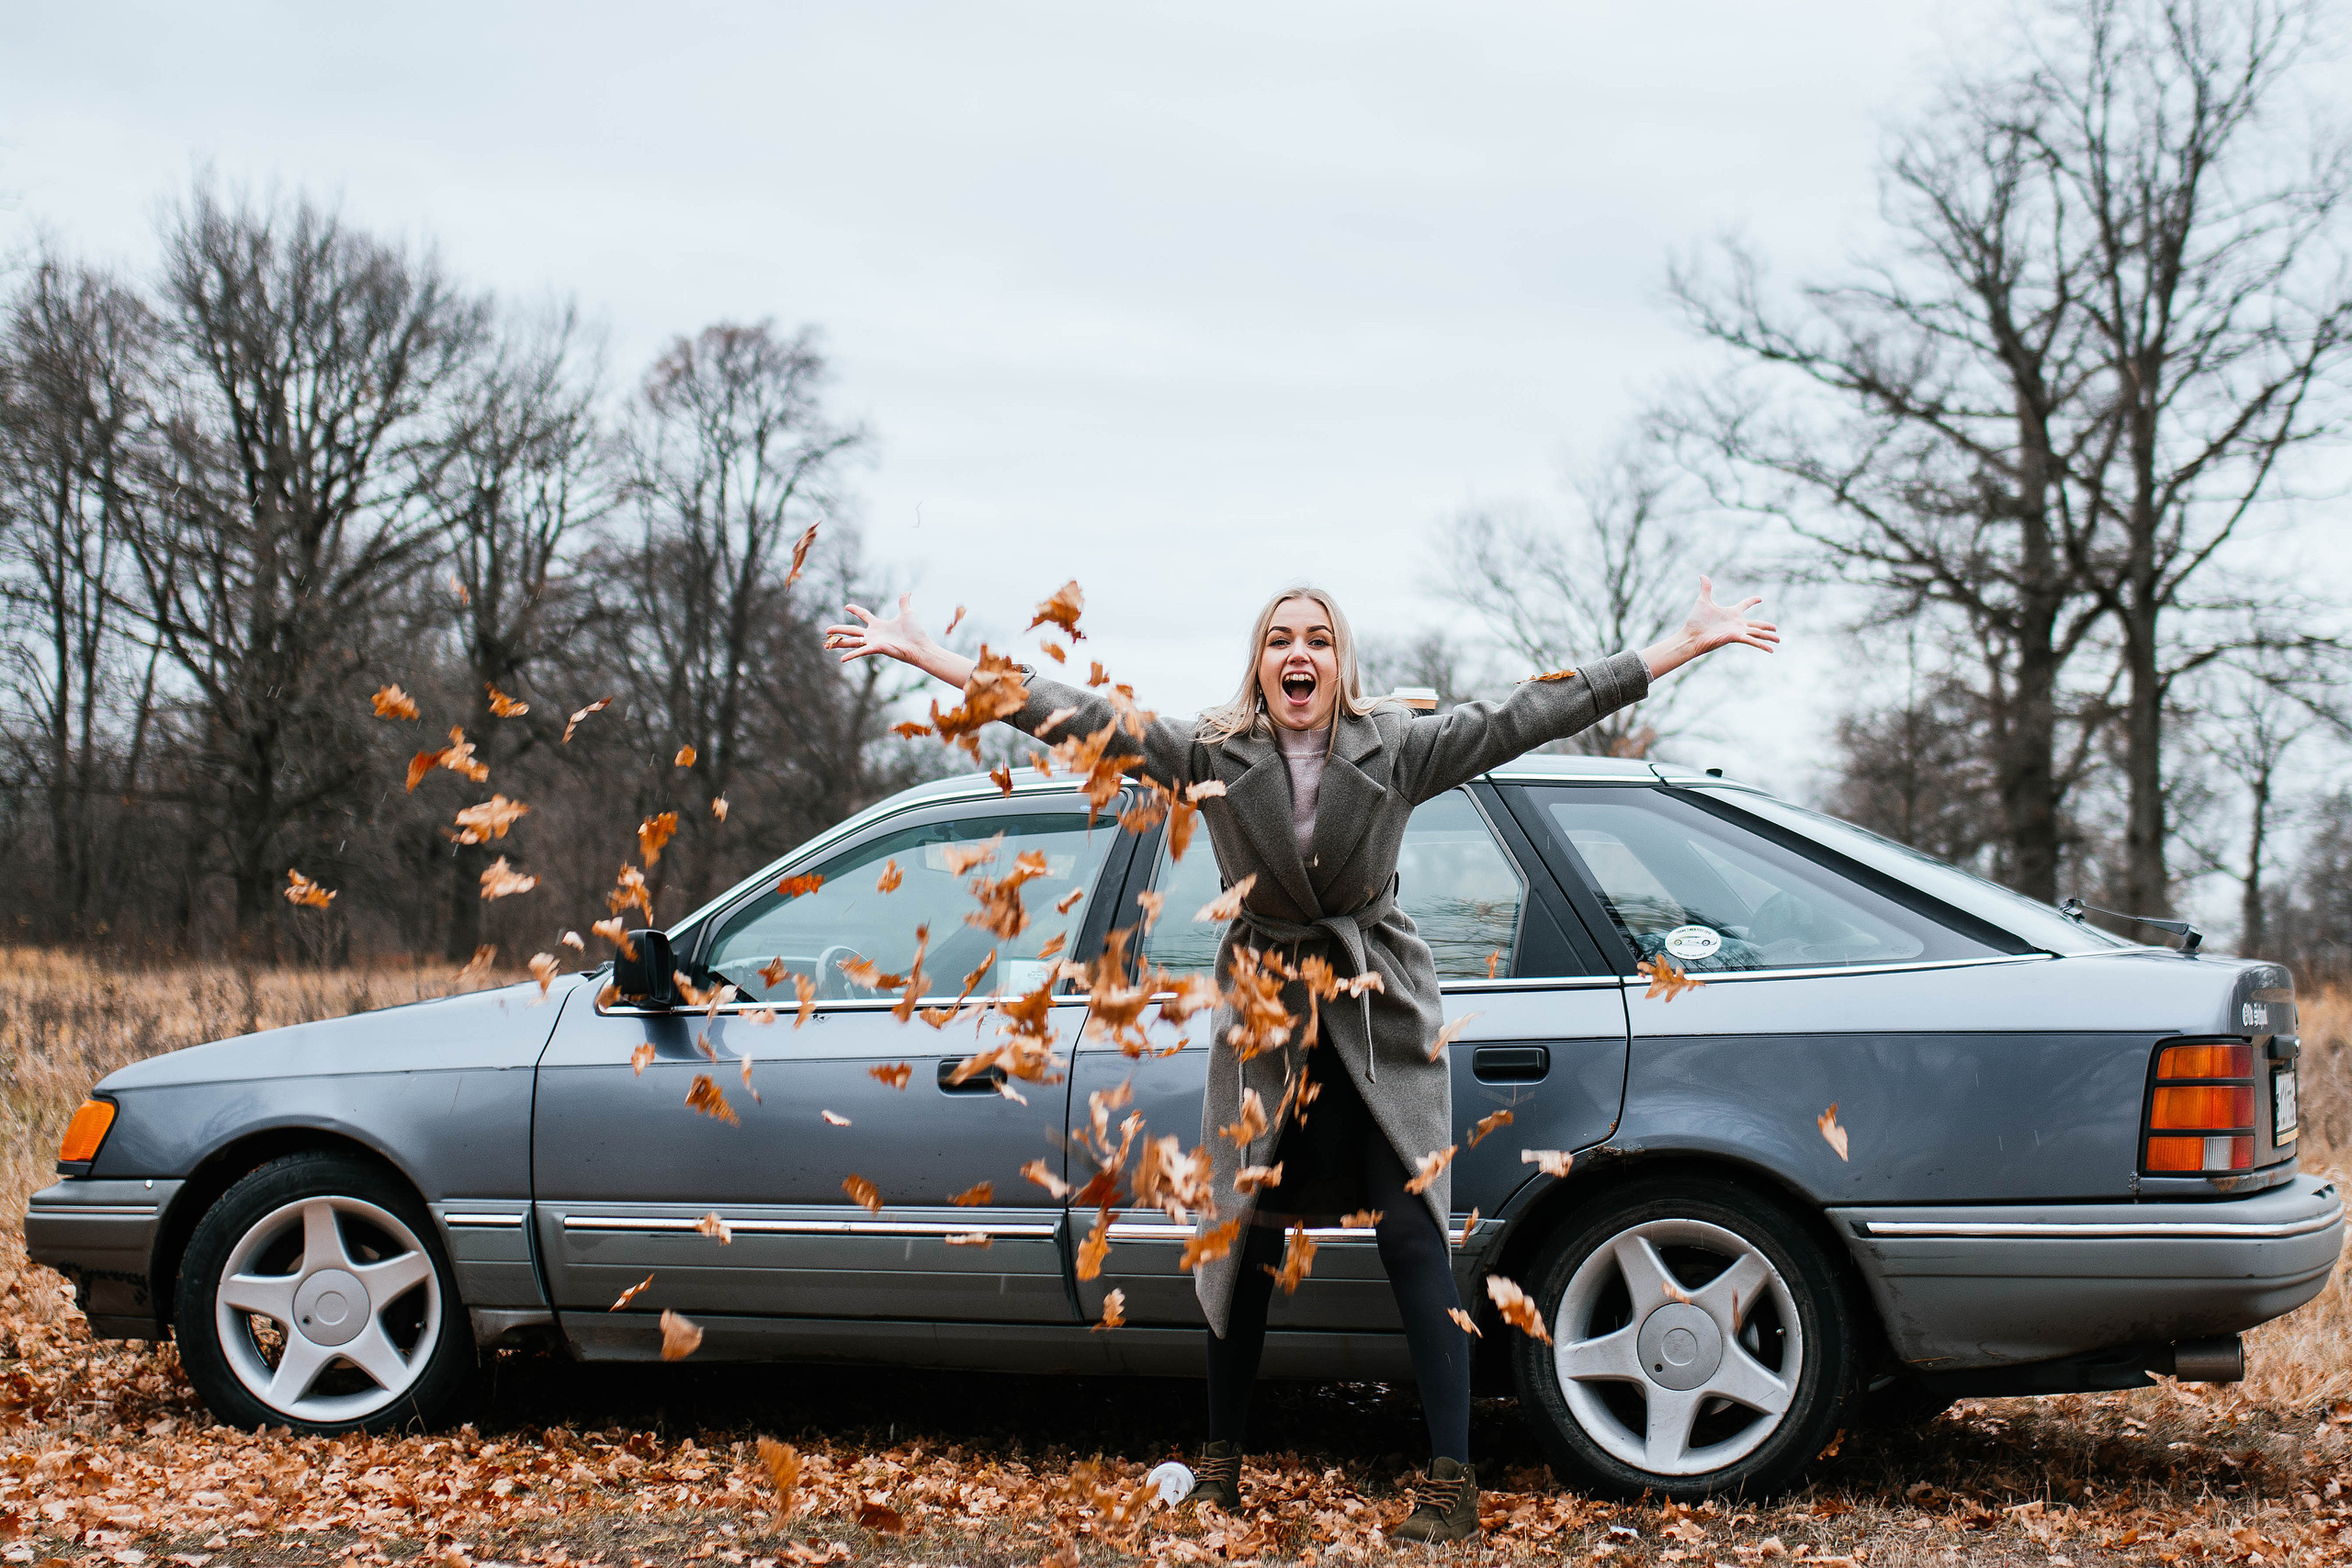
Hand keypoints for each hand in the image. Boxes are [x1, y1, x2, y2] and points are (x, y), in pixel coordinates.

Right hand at [823, 594, 975, 689]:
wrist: (920, 646)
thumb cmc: (914, 633)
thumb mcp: (907, 614)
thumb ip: (904, 603)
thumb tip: (907, 592)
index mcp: (879, 625)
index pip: (864, 615)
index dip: (856, 610)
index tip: (847, 606)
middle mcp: (874, 634)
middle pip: (852, 630)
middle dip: (839, 630)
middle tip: (826, 630)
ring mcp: (873, 642)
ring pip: (852, 642)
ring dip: (839, 643)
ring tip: (826, 645)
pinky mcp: (876, 648)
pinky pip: (861, 652)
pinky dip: (852, 655)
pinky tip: (841, 659)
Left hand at [1680, 575, 1777, 655]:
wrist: (1691, 635)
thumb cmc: (1696, 620)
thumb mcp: (1703, 601)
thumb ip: (1706, 588)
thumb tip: (1702, 575)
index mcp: (1731, 613)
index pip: (1744, 605)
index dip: (1751, 601)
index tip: (1759, 598)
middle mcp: (1736, 623)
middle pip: (1756, 624)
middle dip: (1766, 626)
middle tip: (1776, 628)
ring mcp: (1737, 631)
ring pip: (1757, 633)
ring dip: (1768, 636)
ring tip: (1778, 639)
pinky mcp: (1736, 637)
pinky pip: (1752, 641)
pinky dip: (1762, 645)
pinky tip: (1771, 649)